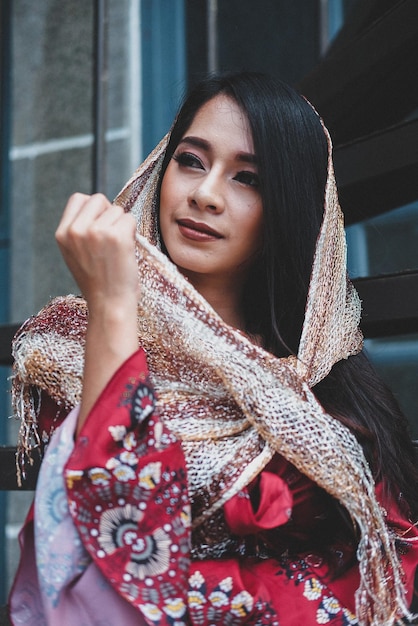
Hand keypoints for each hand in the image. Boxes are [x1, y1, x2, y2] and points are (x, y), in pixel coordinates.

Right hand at [55, 192, 138, 308]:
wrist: (109, 305)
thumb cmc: (99, 282)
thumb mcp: (76, 254)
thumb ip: (80, 230)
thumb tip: (100, 206)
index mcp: (62, 233)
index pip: (78, 199)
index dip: (94, 210)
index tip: (100, 228)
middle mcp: (76, 230)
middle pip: (99, 199)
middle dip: (109, 215)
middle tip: (111, 241)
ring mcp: (95, 231)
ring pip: (117, 210)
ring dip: (122, 227)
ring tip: (117, 251)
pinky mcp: (116, 236)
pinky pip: (130, 219)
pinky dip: (133, 233)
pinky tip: (126, 251)